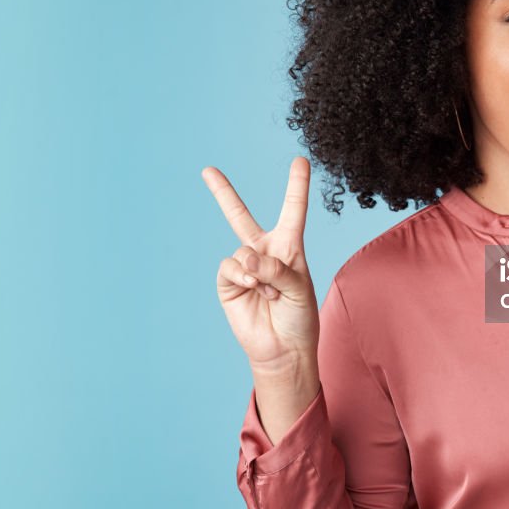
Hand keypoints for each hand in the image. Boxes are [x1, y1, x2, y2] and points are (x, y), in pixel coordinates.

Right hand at [202, 157, 319, 373]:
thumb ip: (277, 268)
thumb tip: (245, 256)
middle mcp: (263, 251)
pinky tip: (255, 291)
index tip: (301, 160)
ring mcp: (243, 266)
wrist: (282, 349)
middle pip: (239, 215)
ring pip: (242, 251)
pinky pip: (230, 267)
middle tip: (207, 170)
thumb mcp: (300, 289)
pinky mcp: (228, 282)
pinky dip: (243, 277)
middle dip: (222, 192)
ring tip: (270, 292)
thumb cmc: (299, 317)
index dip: (297, 185)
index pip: (293, 210)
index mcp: (289, 246)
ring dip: (258, 272)